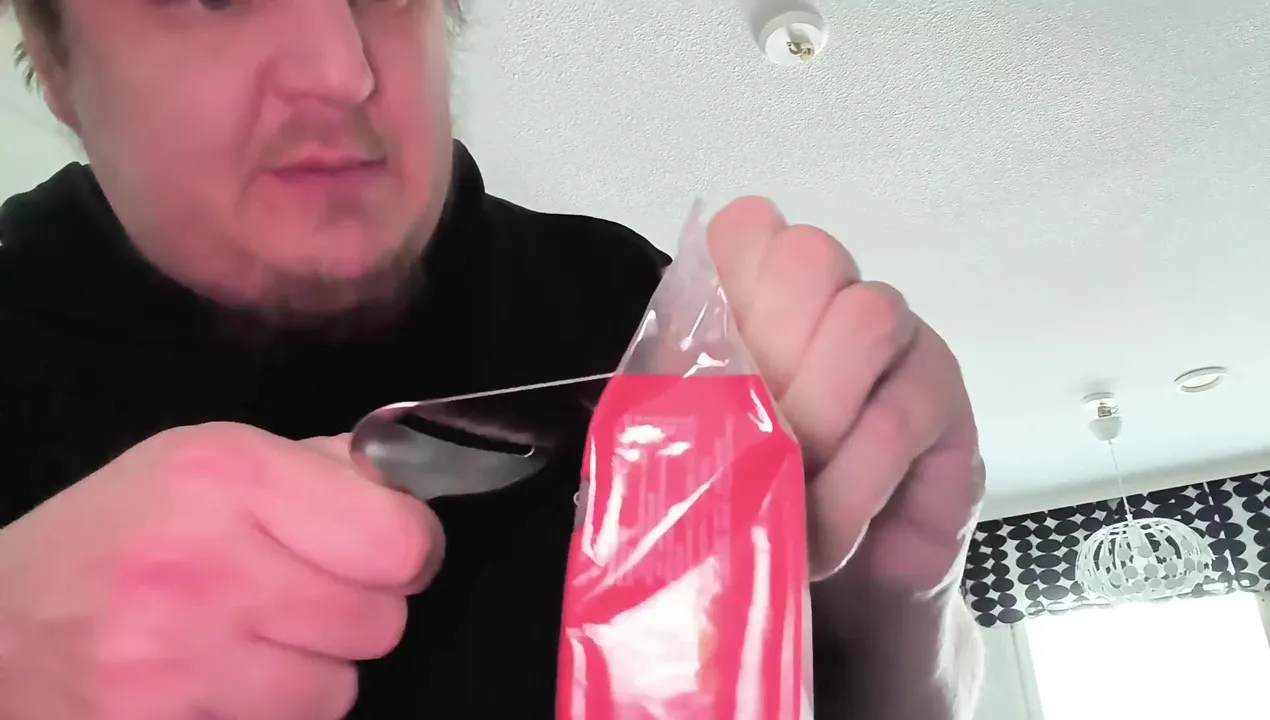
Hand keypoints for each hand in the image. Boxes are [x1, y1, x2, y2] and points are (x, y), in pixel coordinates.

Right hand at [0, 423, 441, 719]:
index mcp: (224, 476)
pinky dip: (266, 715)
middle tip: (291, 597)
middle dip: (352, 611)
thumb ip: (319, 469)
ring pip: (339, 689)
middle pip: (380, 620)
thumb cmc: (116, 535)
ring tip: (243, 643)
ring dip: (310, 672)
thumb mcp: (205, 465)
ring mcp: (175, 661)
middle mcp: (202, 565)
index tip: (374, 550)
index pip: (401, 541)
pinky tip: (213, 683)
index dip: (404, 549)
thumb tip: (412, 489)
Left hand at [707, 198, 984, 592]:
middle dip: (770, 351)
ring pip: (865, 320)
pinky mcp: (945, 400)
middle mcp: (835, 299)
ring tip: (789, 495)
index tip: (706, 362)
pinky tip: (828, 534)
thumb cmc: (764, 505)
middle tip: (752, 439)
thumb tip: (662, 385)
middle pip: (808, 256)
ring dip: (814, 420)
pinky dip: (849, 486)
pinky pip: (896, 419)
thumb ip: (681, 398)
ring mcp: (900, 339)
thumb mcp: (702, 449)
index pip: (748, 230)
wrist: (841, 590)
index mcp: (763, 299)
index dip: (726, 279)